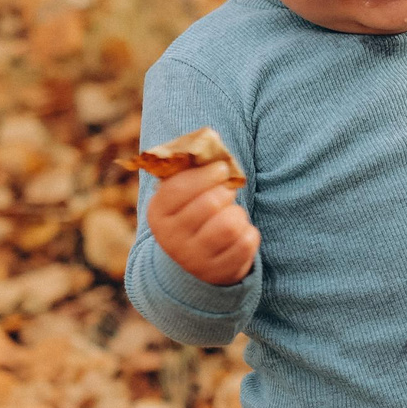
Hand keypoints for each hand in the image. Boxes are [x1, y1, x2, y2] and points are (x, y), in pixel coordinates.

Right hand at [145, 161, 259, 285]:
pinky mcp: (219, 272)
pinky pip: (246, 242)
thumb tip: (210, 135)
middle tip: (226, 194)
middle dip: (225, 193)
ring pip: (230, 224)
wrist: (193, 262)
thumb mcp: (181, 192)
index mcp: (157, 213)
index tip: (222, 168)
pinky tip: (238, 234)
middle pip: (210, 203)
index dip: (206, 174)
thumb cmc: (191, 213)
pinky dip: (249, 233)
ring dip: (237, 214)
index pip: (179, 187)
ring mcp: (195, 259)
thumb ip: (191, 166)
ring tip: (230, 216)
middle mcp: (171, 239)